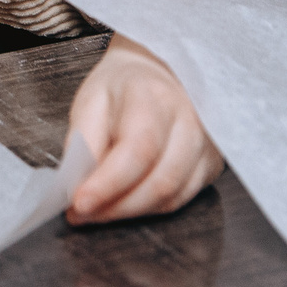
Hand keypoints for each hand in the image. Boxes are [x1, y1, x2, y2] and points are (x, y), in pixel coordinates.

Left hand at [64, 37, 221, 222]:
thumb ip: (83, 144)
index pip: (138, 149)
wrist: (159, 73)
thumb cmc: (121, 87)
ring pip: (172, 197)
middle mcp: (189, 120)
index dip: (108, 183)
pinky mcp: (211, 164)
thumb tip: (75, 186)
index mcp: (154, 96)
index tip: (79, 202)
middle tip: (81, 213)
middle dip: (116, 207)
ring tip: (98, 211)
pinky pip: (181, 200)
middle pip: (159, 181)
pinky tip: (125, 203)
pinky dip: (148, 209)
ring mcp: (206, 144)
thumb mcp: (91, 102)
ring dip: (130, 212)